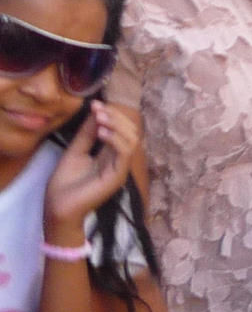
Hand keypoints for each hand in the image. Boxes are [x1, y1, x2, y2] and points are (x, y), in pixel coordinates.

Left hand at [43, 100, 140, 242]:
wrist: (59, 208)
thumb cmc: (66, 183)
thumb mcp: (76, 151)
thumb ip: (87, 133)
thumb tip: (96, 112)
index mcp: (111, 155)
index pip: (122, 130)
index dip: (112, 115)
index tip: (96, 103)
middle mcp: (120, 162)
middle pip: (132, 133)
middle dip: (117, 117)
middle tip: (99, 109)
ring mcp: (120, 170)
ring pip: (132, 141)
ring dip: (117, 125)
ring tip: (100, 118)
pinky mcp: (117, 177)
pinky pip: (124, 154)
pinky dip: (115, 139)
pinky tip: (102, 132)